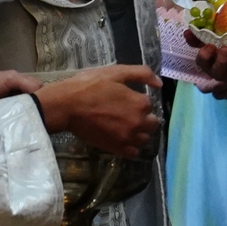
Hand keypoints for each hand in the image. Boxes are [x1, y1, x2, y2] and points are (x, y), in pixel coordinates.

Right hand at [35, 64, 163, 157]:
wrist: (67, 106)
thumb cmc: (90, 86)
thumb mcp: (117, 72)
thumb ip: (142, 74)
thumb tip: (159, 84)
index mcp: (140, 103)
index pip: (150, 104)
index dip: (140, 101)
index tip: (128, 99)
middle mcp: (138, 122)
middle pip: (152, 124)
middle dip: (145, 118)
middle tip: (129, 113)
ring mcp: (127, 137)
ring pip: (144, 139)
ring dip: (140, 133)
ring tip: (126, 127)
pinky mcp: (115, 148)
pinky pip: (133, 153)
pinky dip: (131, 147)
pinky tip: (123, 139)